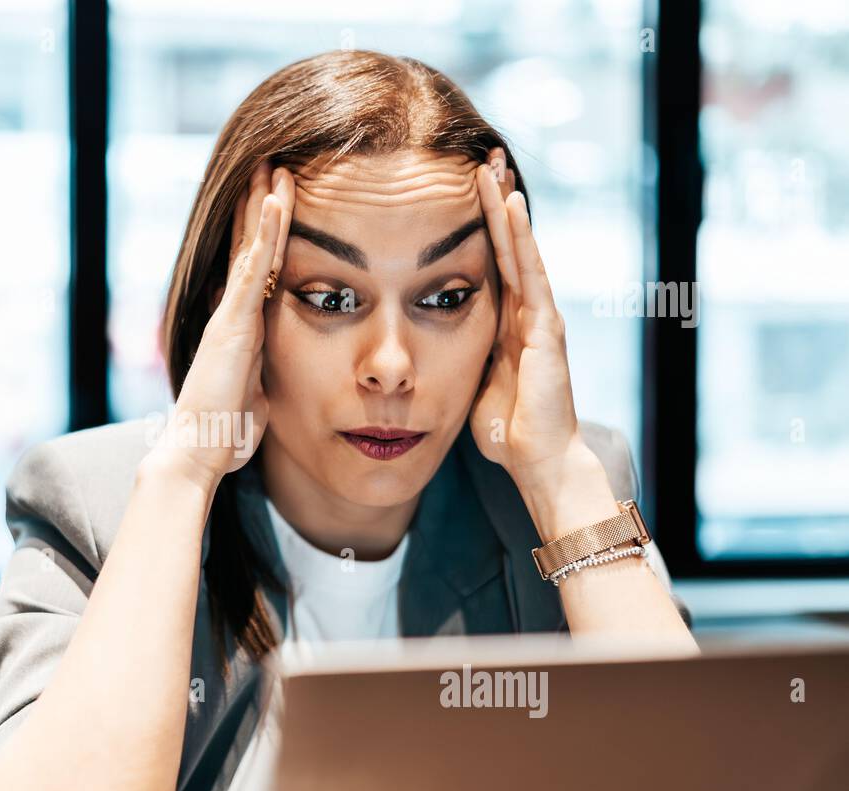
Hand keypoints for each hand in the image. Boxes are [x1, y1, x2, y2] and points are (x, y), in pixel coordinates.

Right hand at [147, 160, 293, 487]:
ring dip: (264, 203)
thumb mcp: (251, 394)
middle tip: (272, 162)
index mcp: (240, 327)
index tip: (277, 199)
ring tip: (276, 164)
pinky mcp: (234, 322)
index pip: (256, 269)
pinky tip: (274, 199)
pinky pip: (254, 268)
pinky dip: (265, 232)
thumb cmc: (224, 432)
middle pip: (250, 246)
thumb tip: (264, 380)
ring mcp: (231, 313)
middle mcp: (232, 312)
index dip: (266, 234)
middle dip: (260, 204)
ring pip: (252, 247)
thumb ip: (257, 376)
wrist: (199, 449)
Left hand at [469, 153, 587, 488]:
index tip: (457, 188)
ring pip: (518, 248)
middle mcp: (525, 312)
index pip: (487, 262)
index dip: (475, 225)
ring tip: (492, 165)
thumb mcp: (466, 381)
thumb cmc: (504, 431)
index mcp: (504, 324)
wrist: (538, 461)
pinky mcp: (546, 326)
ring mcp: (539, 316)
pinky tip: (511, 205)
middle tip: (479, 157)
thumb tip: (417, 344)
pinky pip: (529, 272)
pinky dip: (520, 236)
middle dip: (493, 202)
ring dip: (505, 205)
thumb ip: (453, 355)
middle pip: (506, 244)